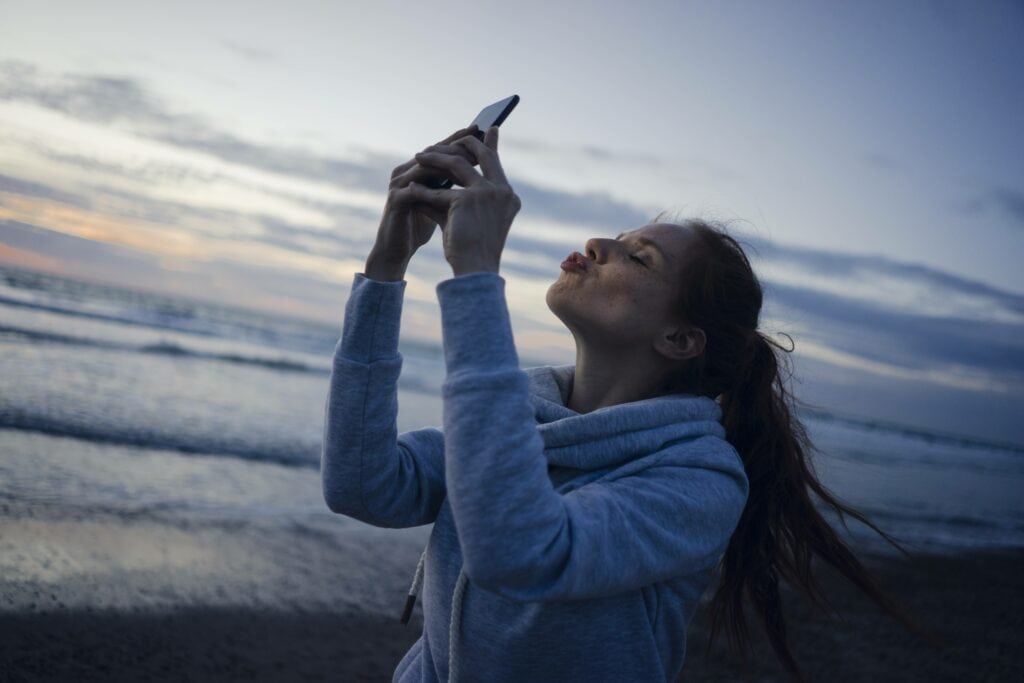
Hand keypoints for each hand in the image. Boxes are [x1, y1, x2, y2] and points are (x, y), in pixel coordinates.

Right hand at [366, 126, 479, 278]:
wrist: (397, 250)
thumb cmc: (419, 225)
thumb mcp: (442, 201)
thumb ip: (453, 185)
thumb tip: (479, 172)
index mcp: (416, 169)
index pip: (441, 148)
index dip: (460, 139)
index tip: (482, 130)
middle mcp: (405, 171)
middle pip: (433, 152)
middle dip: (457, 147)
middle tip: (478, 141)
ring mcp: (398, 184)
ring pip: (426, 167)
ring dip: (448, 164)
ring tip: (470, 163)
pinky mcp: (395, 200)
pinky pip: (416, 190)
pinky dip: (435, 188)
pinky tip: (454, 190)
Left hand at [403, 127, 520, 275]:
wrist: (475, 271)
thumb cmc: (473, 250)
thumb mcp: (468, 217)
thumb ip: (458, 195)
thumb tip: (435, 178)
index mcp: (508, 196)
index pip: (496, 162)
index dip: (488, 144)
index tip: (484, 128)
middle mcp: (503, 191)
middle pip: (481, 153)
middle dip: (459, 143)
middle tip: (440, 142)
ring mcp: (487, 193)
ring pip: (457, 163)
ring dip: (435, 157)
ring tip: (418, 156)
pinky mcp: (468, 200)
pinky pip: (440, 190)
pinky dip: (424, 191)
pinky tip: (410, 190)